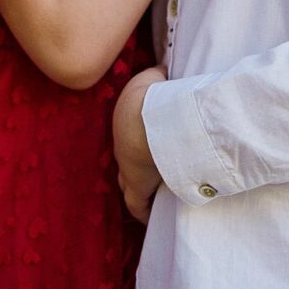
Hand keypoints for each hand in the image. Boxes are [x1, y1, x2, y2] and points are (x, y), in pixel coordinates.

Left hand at [113, 67, 166, 223]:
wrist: (151, 118)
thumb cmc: (151, 98)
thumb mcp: (153, 79)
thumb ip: (159, 76)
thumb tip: (166, 69)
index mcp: (125, 125)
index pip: (127, 138)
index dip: (136, 143)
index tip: (145, 146)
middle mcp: (122, 150)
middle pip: (124, 165)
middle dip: (133, 169)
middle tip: (147, 172)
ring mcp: (129, 171)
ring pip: (128, 186)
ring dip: (138, 190)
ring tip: (153, 196)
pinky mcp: (138, 188)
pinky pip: (137, 206)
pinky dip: (142, 213)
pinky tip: (149, 219)